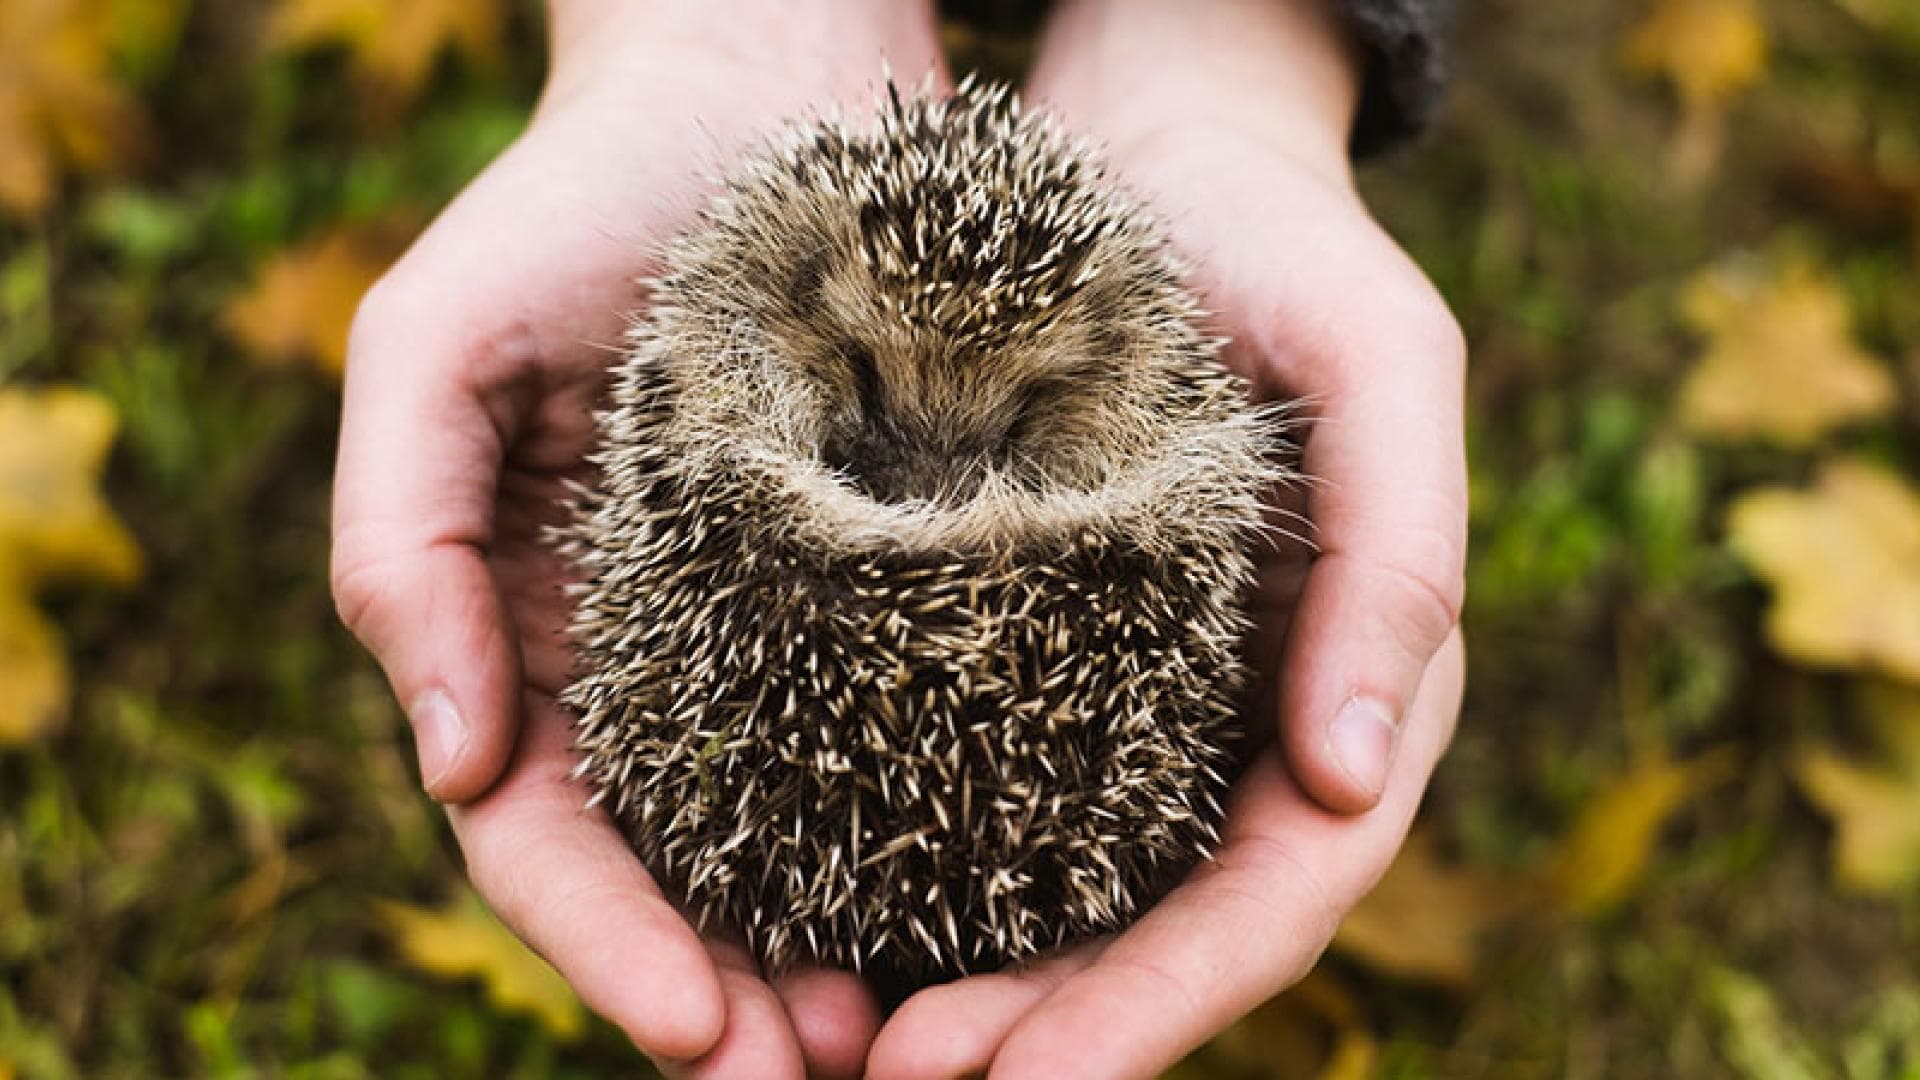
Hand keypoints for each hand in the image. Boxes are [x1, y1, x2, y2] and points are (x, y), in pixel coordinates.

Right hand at [329, 4, 946, 1075]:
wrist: (747, 88)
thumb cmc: (573, 203)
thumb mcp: (434, 346)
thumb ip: (400, 544)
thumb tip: (456, 759)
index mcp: (529, 634)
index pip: (541, 838)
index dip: (602, 947)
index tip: (697, 1032)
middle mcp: (652, 660)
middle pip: (677, 876)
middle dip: (734, 994)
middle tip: (831, 1076)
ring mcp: (774, 631)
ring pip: (799, 837)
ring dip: (843, 951)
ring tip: (916, 1036)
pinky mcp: (891, 582)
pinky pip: (911, 729)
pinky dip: (937, 830)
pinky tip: (1004, 896)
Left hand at [865, 2, 1467, 1075]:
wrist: (1165, 162)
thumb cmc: (1285, 246)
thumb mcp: (1383, 359)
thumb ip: (1403, 557)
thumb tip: (1360, 774)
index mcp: (1355, 682)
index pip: (1284, 885)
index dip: (1169, 998)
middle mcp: (1248, 720)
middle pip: (1166, 926)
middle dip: (1054, 1030)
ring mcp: (1145, 701)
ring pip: (1071, 892)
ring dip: (975, 989)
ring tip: (843, 1046)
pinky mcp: (1042, 656)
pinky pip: (990, 794)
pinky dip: (918, 873)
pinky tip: (819, 914)